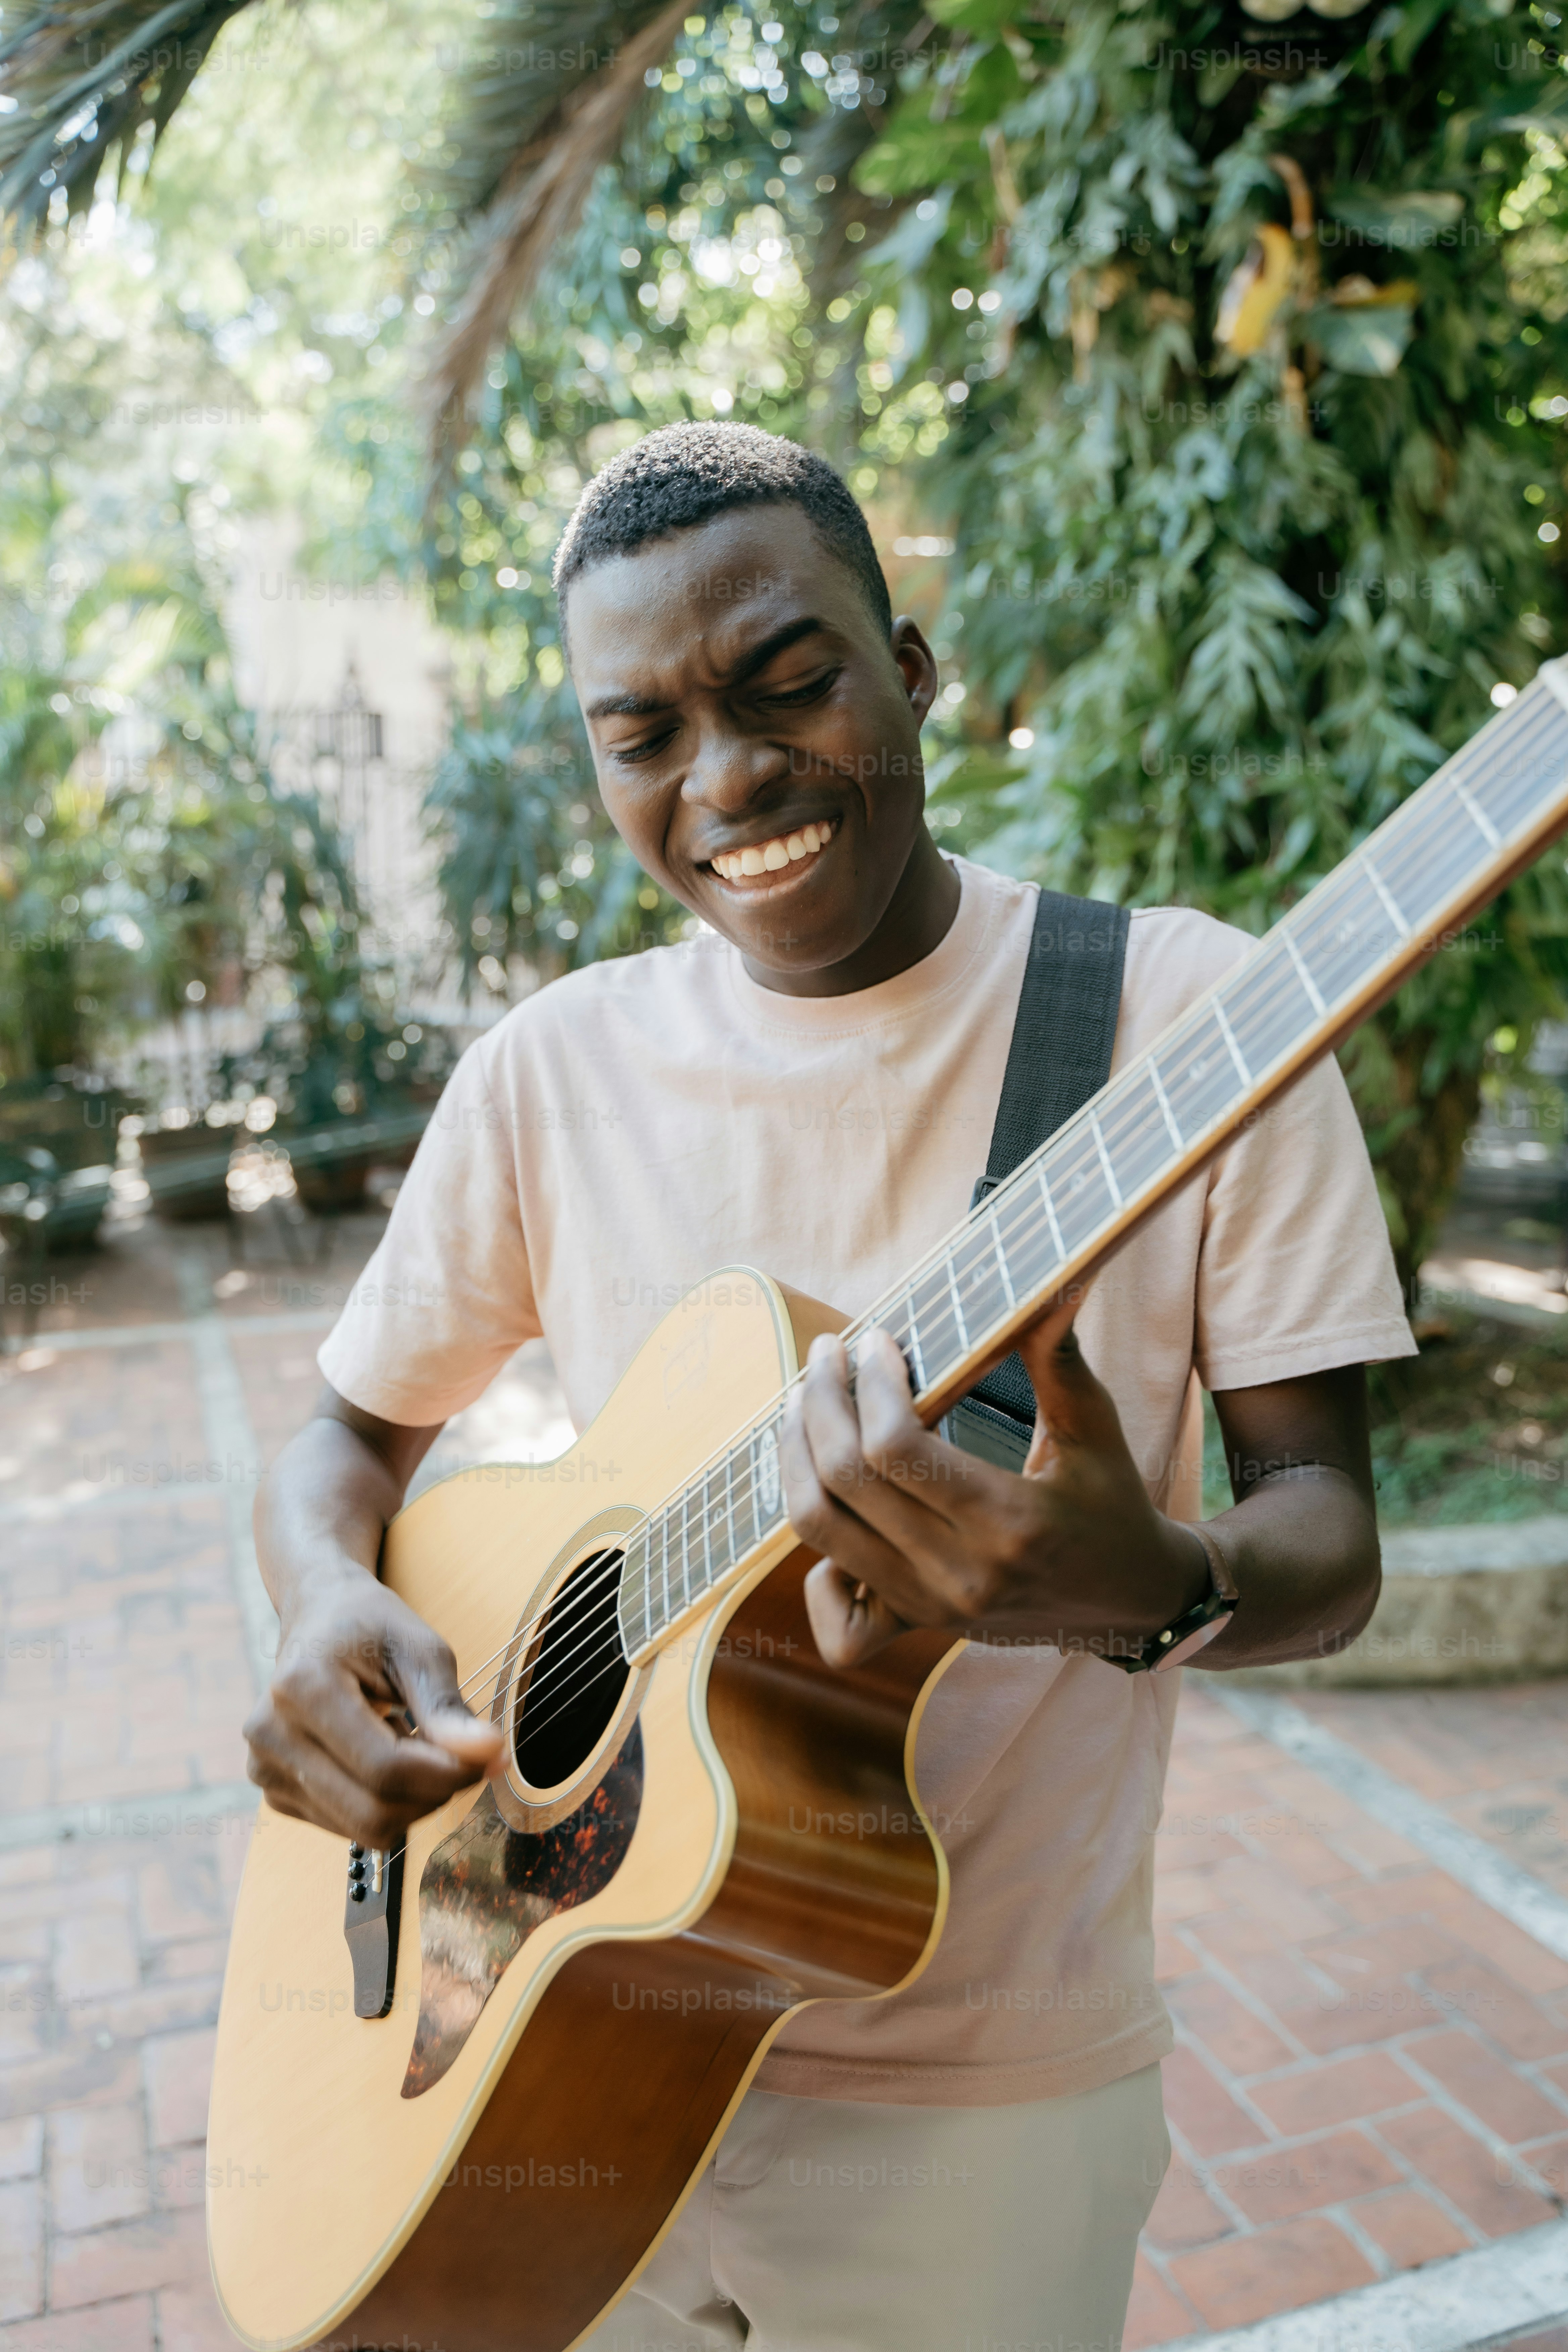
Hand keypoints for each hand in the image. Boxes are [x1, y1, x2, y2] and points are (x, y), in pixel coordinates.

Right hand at [244, 1568, 505, 1846]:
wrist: (319, 1617)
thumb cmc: (369, 1626)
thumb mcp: (418, 1649)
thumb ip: (448, 1707)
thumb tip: (490, 1754)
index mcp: (301, 1687)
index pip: (386, 1768)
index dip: (448, 1773)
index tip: (485, 1755)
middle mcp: (271, 1735)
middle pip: (373, 1811)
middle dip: (433, 1794)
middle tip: (456, 1755)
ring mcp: (266, 1770)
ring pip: (365, 1829)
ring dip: (411, 1799)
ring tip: (410, 1742)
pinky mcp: (277, 1793)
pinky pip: (351, 1827)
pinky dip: (384, 1802)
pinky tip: (380, 1754)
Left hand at [781, 1302, 1208, 1670]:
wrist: (1132, 1601)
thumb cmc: (1113, 1503)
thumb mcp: (1095, 1428)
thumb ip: (1059, 1358)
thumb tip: (1052, 1282)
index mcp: (1008, 1520)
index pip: (897, 1447)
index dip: (871, 1384)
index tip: (875, 1338)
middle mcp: (960, 1573)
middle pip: (844, 1482)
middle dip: (819, 1405)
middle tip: (825, 1354)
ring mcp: (932, 1608)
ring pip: (820, 1534)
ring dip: (795, 1461)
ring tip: (801, 1406)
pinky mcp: (919, 1626)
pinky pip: (839, 1623)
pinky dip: (819, 1572)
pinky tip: (834, 1517)